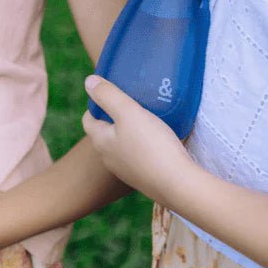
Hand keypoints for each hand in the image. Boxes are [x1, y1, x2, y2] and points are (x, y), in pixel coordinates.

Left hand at [82, 75, 197, 208]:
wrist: (179, 186)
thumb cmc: (152, 146)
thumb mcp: (128, 112)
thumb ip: (108, 95)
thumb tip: (88, 82)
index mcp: (101, 141)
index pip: (88, 119)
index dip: (96, 104)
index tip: (111, 93)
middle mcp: (109, 158)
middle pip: (105, 132)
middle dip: (113, 116)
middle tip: (131, 102)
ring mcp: (127, 171)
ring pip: (122, 144)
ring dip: (130, 131)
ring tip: (147, 117)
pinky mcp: (144, 179)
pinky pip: (138, 156)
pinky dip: (143, 145)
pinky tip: (159, 140)